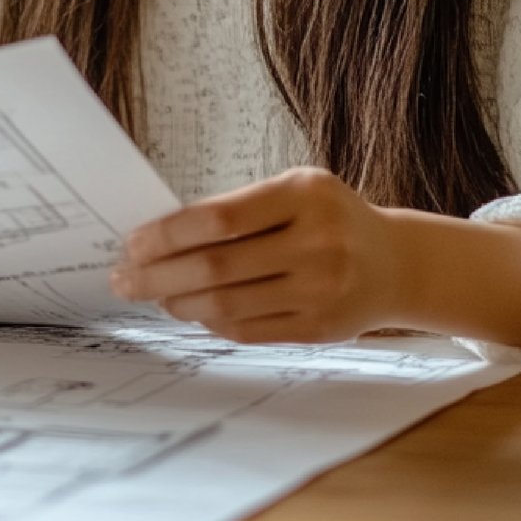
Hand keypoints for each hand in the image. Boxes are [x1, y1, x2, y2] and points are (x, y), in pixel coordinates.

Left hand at [109, 167, 400, 344]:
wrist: (396, 262)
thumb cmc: (329, 217)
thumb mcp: (295, 190)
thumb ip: (240, 209)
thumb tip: (163, 236)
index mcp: (305, 194)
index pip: (220, 218)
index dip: (169, 234)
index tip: (133, 243)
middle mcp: (317, 242)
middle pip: (217, 267)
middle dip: (159, 275)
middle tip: (124, 278)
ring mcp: (320, 290)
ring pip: (228, 305)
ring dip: (179, 302)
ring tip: (153, 294)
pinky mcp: (319, 328)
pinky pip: (249, 330)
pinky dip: (211, 322)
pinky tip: (191, 311)